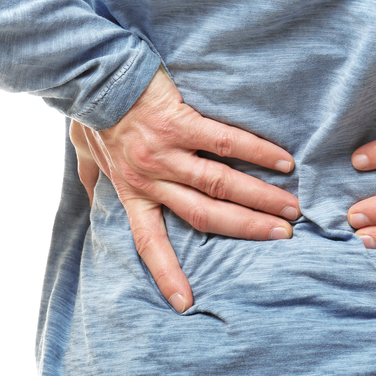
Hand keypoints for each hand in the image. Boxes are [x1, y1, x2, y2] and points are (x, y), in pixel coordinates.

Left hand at [69, 68, 299, 312]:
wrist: (91, 71)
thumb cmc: (90, 110)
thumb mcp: (84, 151)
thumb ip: (93, 177)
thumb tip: (93, 197)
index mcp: (131, 192)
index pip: (149, 243)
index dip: (167, 273)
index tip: (185, 303)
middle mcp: (151, 179)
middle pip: (205, 215)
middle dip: (246, 230)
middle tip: (282, 238)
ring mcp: (167, 152)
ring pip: (221, 185)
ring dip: (260, 199)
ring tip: (291, 210)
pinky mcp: (181, 122)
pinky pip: (226, 142)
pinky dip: (257, 153)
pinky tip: (284, 162)